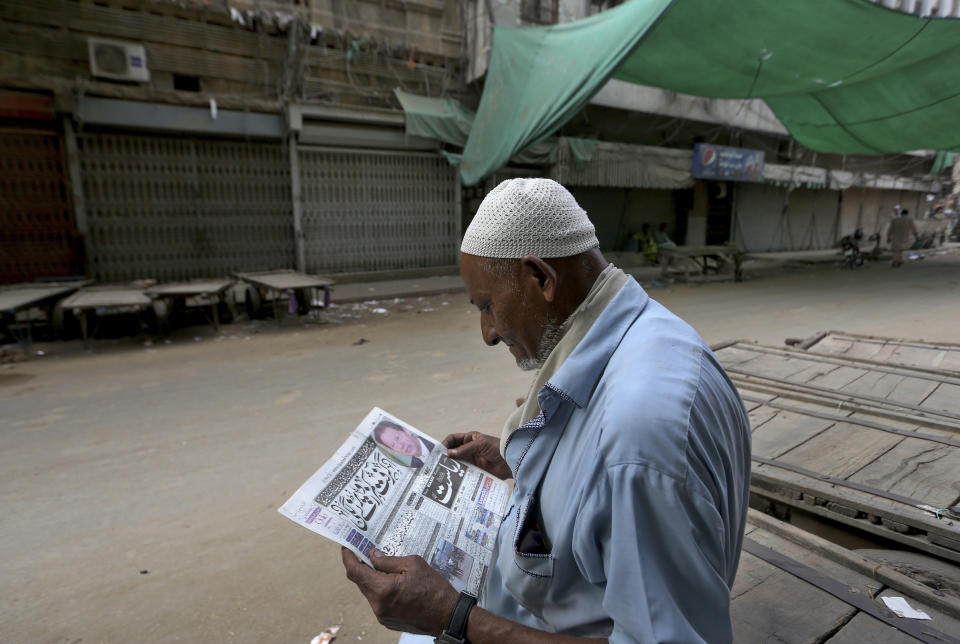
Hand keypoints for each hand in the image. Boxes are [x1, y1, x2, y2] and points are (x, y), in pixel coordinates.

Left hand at [341, 548, 457, 635]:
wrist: (448, 615)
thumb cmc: (434, 589)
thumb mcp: (413, 564)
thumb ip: (388, 561)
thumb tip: (373, 556)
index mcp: (383, 589)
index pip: (355, 572)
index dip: (348, 558)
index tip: (346, 548)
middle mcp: (378, 605)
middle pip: (360, 582)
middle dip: (361, 566)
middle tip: (364, 552)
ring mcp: (382, 615)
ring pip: (369, 592)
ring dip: (372, 579)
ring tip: (383, 567)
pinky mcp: (387, 621)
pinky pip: (377, 602)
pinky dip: (380, 590)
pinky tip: (392, 582)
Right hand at [443, 432, 511, 479]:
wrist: (510, 461)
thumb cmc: (497, 448)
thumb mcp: (481, 444)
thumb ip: (465, 449)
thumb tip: (449, 453)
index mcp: (469, 439)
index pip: (453, 439)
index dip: (445, 443)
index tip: (439, 451)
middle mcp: (468, 449)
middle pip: (452, 451)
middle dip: (445, 456)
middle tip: (437, 463)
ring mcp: (471, 460)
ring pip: (456, 462)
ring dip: (450, 466)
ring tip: (442, 471)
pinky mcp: (474, 470)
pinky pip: (463, 471)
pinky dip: (457, 474)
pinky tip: (453, 477)